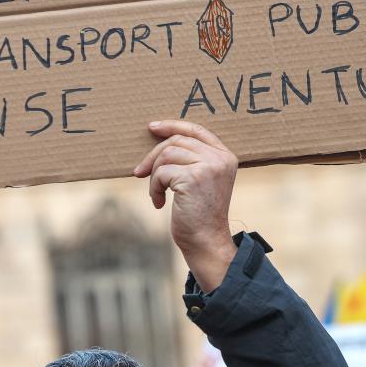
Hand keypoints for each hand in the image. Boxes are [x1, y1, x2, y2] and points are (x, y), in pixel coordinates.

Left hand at [133, 120, 237, 290]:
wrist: (206, 241)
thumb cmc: (200, 216)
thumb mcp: (201, 182)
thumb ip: (193, 160)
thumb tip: (160, 141)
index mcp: (226, 156)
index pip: (197, 130)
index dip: (173, 125)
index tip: (153, 127)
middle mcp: (220, 158)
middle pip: (177, 141)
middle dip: (154, 156)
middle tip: (139, 172)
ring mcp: (208, 166)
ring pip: (166, 155)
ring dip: (154, 176)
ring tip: (157, 195)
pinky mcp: (193, 177)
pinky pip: (161, 172)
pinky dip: (154, 188)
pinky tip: (159, 203)